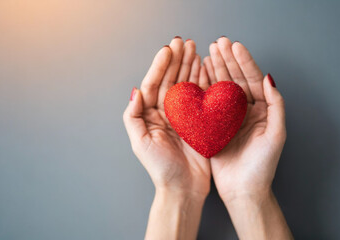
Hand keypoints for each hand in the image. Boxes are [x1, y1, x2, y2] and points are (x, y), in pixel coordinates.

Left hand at [123, 37, 210, 238]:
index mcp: (150, 115)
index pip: (155, 83)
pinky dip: (203, 81)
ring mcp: (184, 115)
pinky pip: (201, 97)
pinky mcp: (200, 121)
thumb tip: (136, 90)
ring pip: (186, 84)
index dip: (160, 65)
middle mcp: (167, 112)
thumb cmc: (161, 169)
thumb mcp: (140, 143)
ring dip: (190, 66)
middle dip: (177, 60)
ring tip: (195, 49)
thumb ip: (133, 116)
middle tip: (184, 42)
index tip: (168, 49)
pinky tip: (205, 68)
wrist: (183, 188)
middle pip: (171, 79)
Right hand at [203, 37, 291, 238]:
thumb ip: (276, 106)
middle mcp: (246, 111)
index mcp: (262, 110)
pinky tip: (199, 74)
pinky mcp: (215, 126)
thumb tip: (270, 78)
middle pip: (236, 79)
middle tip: (218, 43)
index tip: (234, 46)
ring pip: (222, 88)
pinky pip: (209, 103)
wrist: (244, 190)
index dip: (244, 62)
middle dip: (228, 60)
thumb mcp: (276, 135)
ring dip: (215, 69)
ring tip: (207, 52)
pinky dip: (204, 87)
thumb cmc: (263, 166)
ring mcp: (230, 117)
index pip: (253, 80)